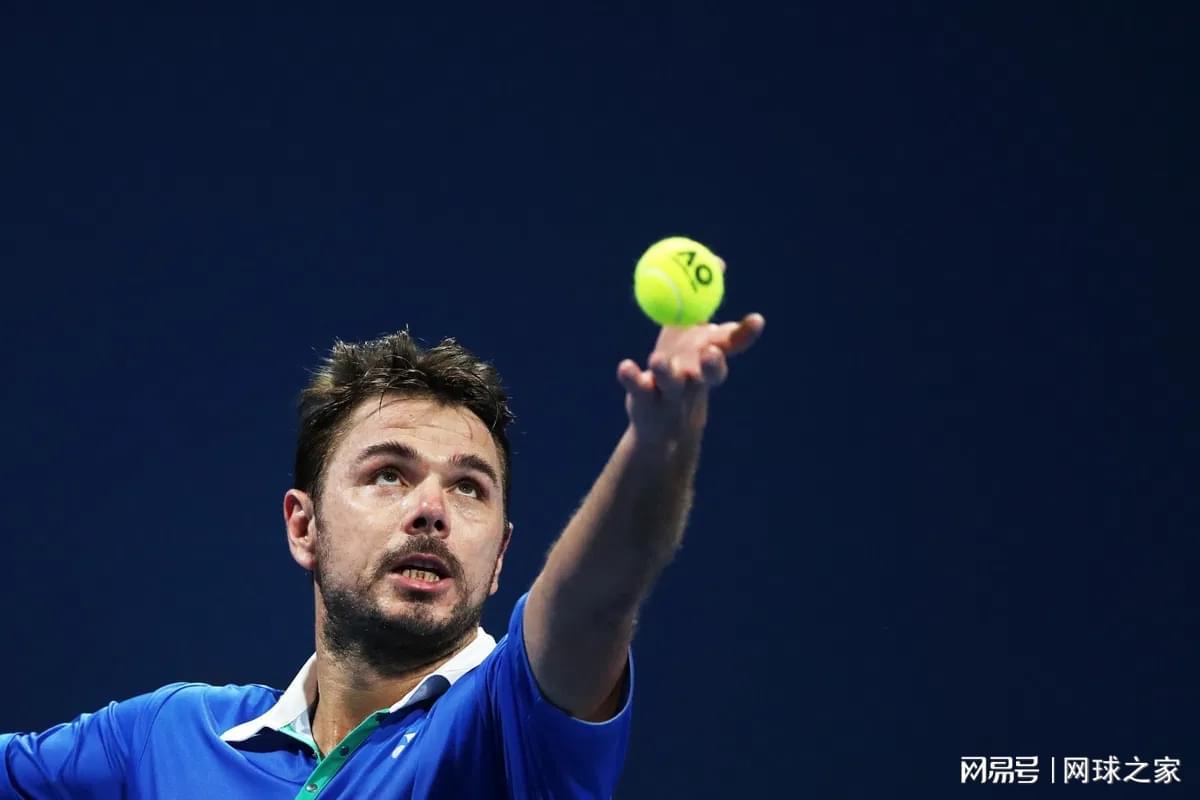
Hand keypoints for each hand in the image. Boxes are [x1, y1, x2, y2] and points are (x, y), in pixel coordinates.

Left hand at [616, 311, 764, 443]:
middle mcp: (695, 377)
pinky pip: (638, 388)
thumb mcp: (697, 335)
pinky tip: (626, 367)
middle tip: (712, 351)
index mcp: (710, 359)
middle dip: (713, 363)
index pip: (731, 347)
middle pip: (709, 373)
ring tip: (658, 360)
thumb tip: (722, 258)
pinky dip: (631, 377)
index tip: (757, 320)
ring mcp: (670, 392)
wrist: (663, 421)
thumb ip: (704, 302)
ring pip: (671, 383)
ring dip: (666, 372)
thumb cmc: (683, 365)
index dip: (745, 334)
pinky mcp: (643, 400)